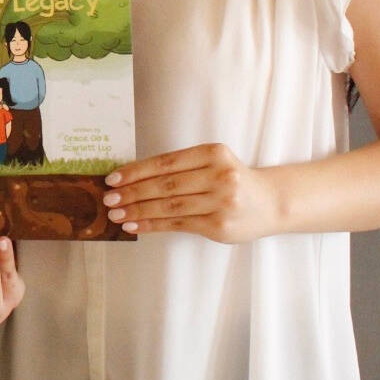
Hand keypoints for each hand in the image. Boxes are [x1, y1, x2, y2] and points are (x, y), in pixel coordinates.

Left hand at [103, 143, 280, 242]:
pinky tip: (134, 226)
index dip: (136, 171)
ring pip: (169, 206)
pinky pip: (177, 224)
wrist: (271, 203)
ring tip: (116, 213)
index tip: (114, 178)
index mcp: (214, 153)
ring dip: (138, 211)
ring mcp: (220, 202)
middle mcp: (219, 176)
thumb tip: (133, 178)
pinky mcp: (218, 225)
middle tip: (108, 197)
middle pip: (165, 185)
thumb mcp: (213, 163)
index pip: (166, 162)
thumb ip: (181, 168)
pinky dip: (152, 225)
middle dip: (132, 192)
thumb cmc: (233, 181)